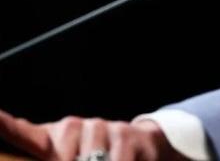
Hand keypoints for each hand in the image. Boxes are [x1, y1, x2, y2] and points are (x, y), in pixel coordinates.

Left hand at [0, 110, 187, 160]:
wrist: (142, 146)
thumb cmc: (97, 159)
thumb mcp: (68, 157)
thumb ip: (51, 156)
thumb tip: (53, 152)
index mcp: (54, 139)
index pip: (24, 134)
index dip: (5, 125)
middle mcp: (74, 128)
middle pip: (62, 158)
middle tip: (84, 160)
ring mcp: (100, 128)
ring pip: (90, 160)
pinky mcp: (125, 135)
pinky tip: (121, 160)